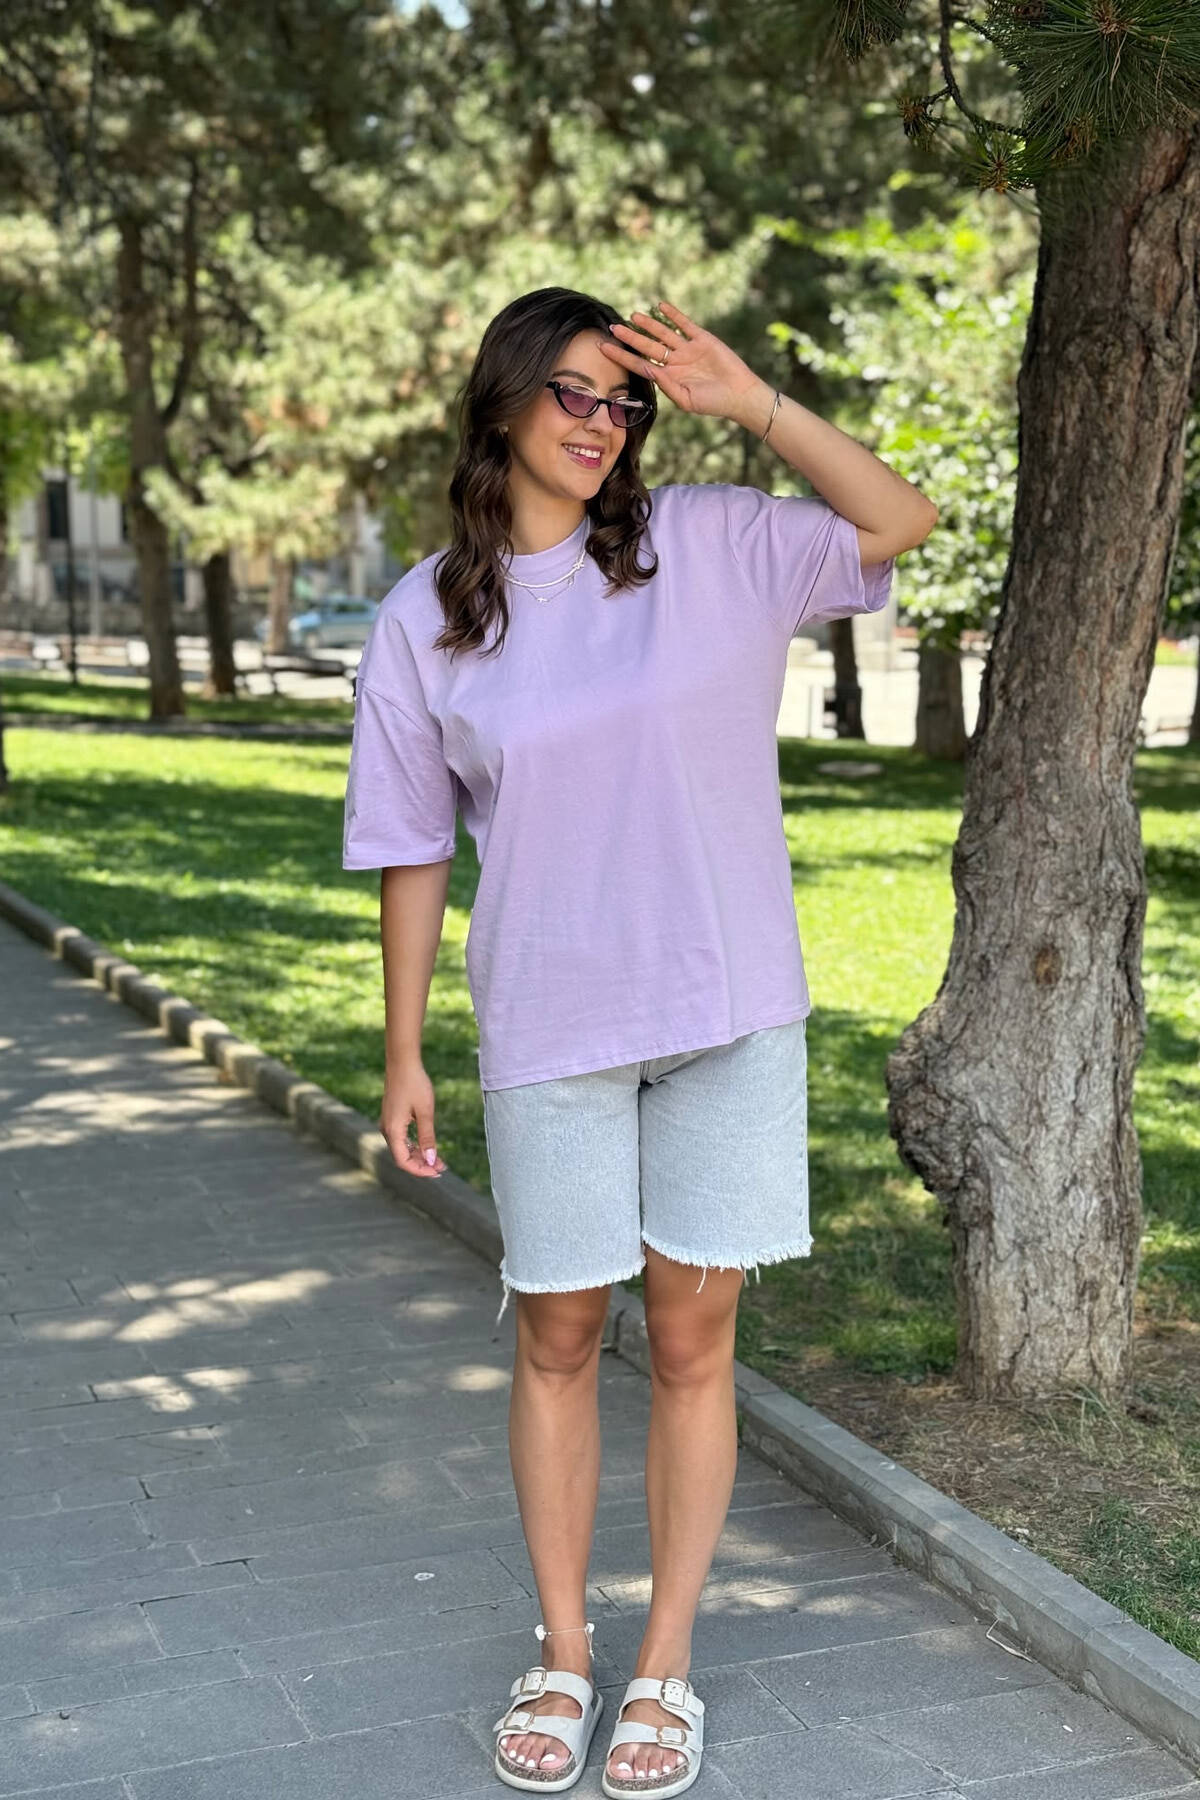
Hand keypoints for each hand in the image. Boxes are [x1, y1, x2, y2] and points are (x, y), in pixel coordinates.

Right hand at [380, 1061, 445, 1177]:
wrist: (402, 1063)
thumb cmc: (415, 1084)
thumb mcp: (425, 1112)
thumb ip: (427, 1138)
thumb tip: (432, 1160)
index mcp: (393, 1130)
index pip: (403, 1161)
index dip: (420, 1170)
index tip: (438, 1172)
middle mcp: (387, 1130)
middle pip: (402, 1157)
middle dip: (422, 1165)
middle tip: (443, 1167)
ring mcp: (388, 1124)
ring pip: (403, 1148)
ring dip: (419, 1156)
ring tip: (439, 1160)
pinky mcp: (392, 1118)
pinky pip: (402, 1139)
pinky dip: (414, 1146)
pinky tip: (428, 1147)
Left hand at [599, 299, 766, 426]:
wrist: (739, 395)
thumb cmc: (712, 403)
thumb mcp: (686, 400)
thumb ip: (666, 385)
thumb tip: (649, 371)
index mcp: (668, 378)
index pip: (639, 364)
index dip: (621, 356)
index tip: (604, 348)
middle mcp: (675, 362)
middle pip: (647, 347)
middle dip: (630, 338)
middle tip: (612, 327)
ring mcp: (688, 349)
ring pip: (663, 334)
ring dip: (649, 324)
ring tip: (633, 316)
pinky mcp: (702, 339)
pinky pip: (684, 324)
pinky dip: (673, 315)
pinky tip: (660, 306)